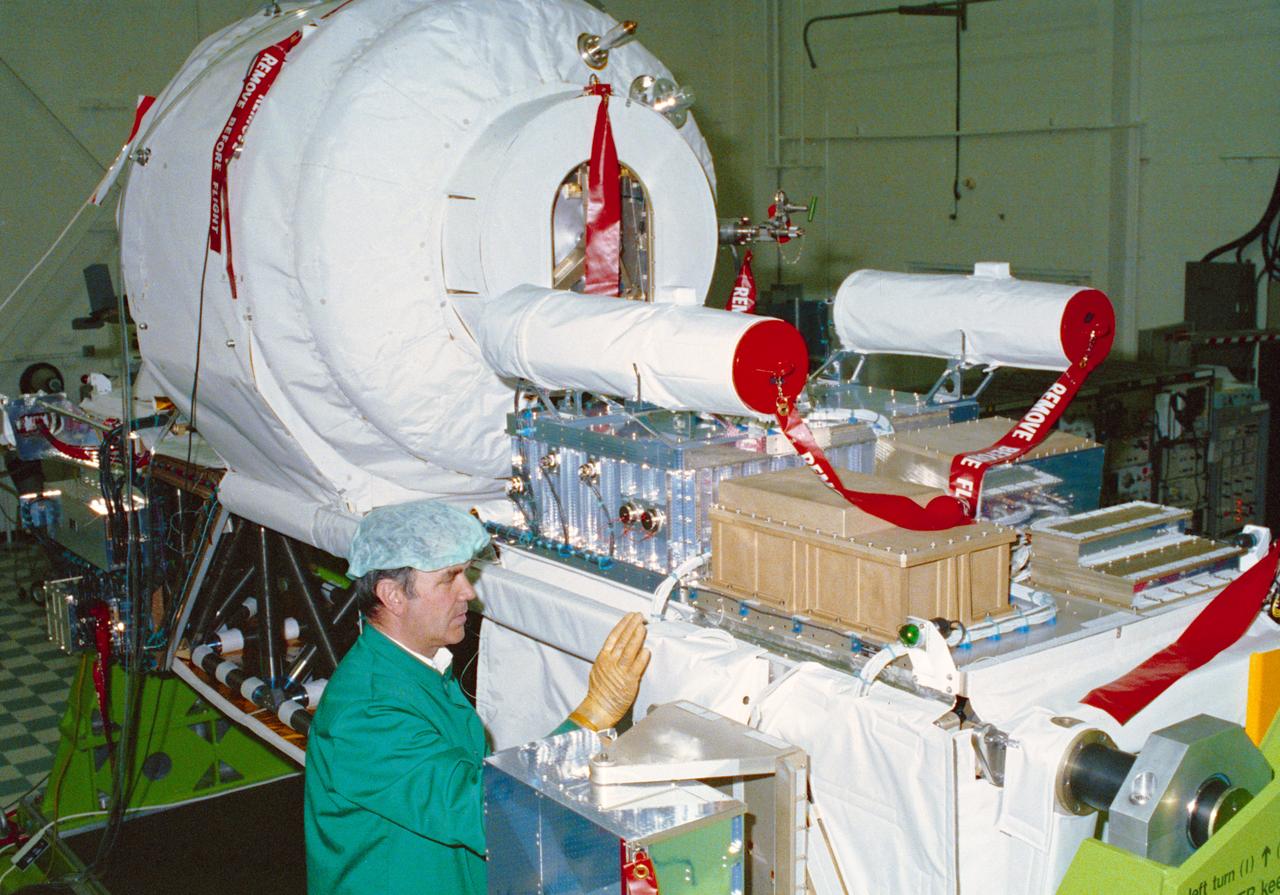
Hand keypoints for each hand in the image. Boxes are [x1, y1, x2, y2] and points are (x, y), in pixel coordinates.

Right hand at [571, 612, 650, 730]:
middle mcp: (610, 662)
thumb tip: (616, 648)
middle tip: (639, 616)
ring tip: (643, 627)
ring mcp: (620, 671)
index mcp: (603, 658)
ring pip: (629, 650)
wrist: (598, 709)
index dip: (623, 625)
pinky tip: (647, 649)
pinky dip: (642, 658)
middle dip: (632, 625)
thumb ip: (608, 658)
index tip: (629, 617)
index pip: (613, 636)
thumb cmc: (599, 692)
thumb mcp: (598, 670)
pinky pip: (637, 667)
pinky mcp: (629, 681)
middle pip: (622, 639)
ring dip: (637, 637)